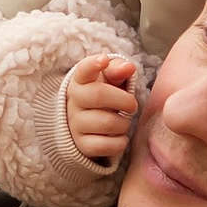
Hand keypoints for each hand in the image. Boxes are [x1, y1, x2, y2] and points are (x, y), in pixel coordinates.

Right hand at [63, 53, 138, 170]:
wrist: (88, 129)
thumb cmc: (104, 99)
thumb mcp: (110, 81)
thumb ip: (118, 70)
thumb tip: (129, 67)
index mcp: (80, 82)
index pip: (83, 70)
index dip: (93, 64)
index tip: (104, 60)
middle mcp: (73, 102)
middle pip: (98, 94)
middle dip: (124, 100)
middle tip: (132, 105)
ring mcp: (75, 125)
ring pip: (106, 123)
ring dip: (124, 123)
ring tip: (123, 122)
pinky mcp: (81, 145)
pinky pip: (105, 145)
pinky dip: (119, 142)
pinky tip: (119, 137)